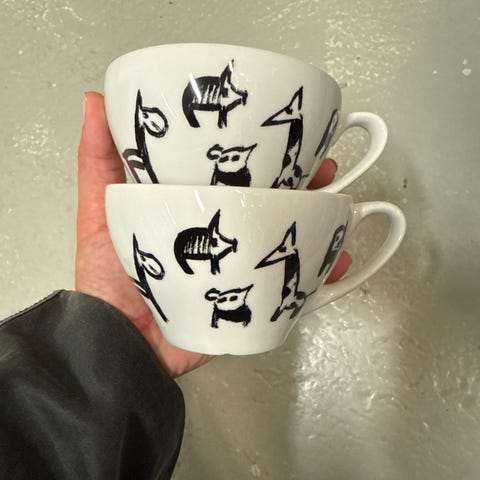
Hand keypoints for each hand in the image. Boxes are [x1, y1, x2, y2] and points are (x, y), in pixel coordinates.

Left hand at [75, 92, 351, 377]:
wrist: (122, 346)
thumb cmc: (107, 280)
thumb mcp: (98, 213)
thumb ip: (98, 163)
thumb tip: (95, 101)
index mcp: (192, 210)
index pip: (234, 174)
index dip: (260, 154)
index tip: (282, 135)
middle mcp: (222, 236)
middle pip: (269, 204)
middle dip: (302, 184)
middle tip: (325, 169)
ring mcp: (238, 268)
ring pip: (286, 240)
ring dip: (318, 224)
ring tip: (340, 210)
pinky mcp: (248, 301)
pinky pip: (289, 287)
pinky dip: (318, 277)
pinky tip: (335, 261)